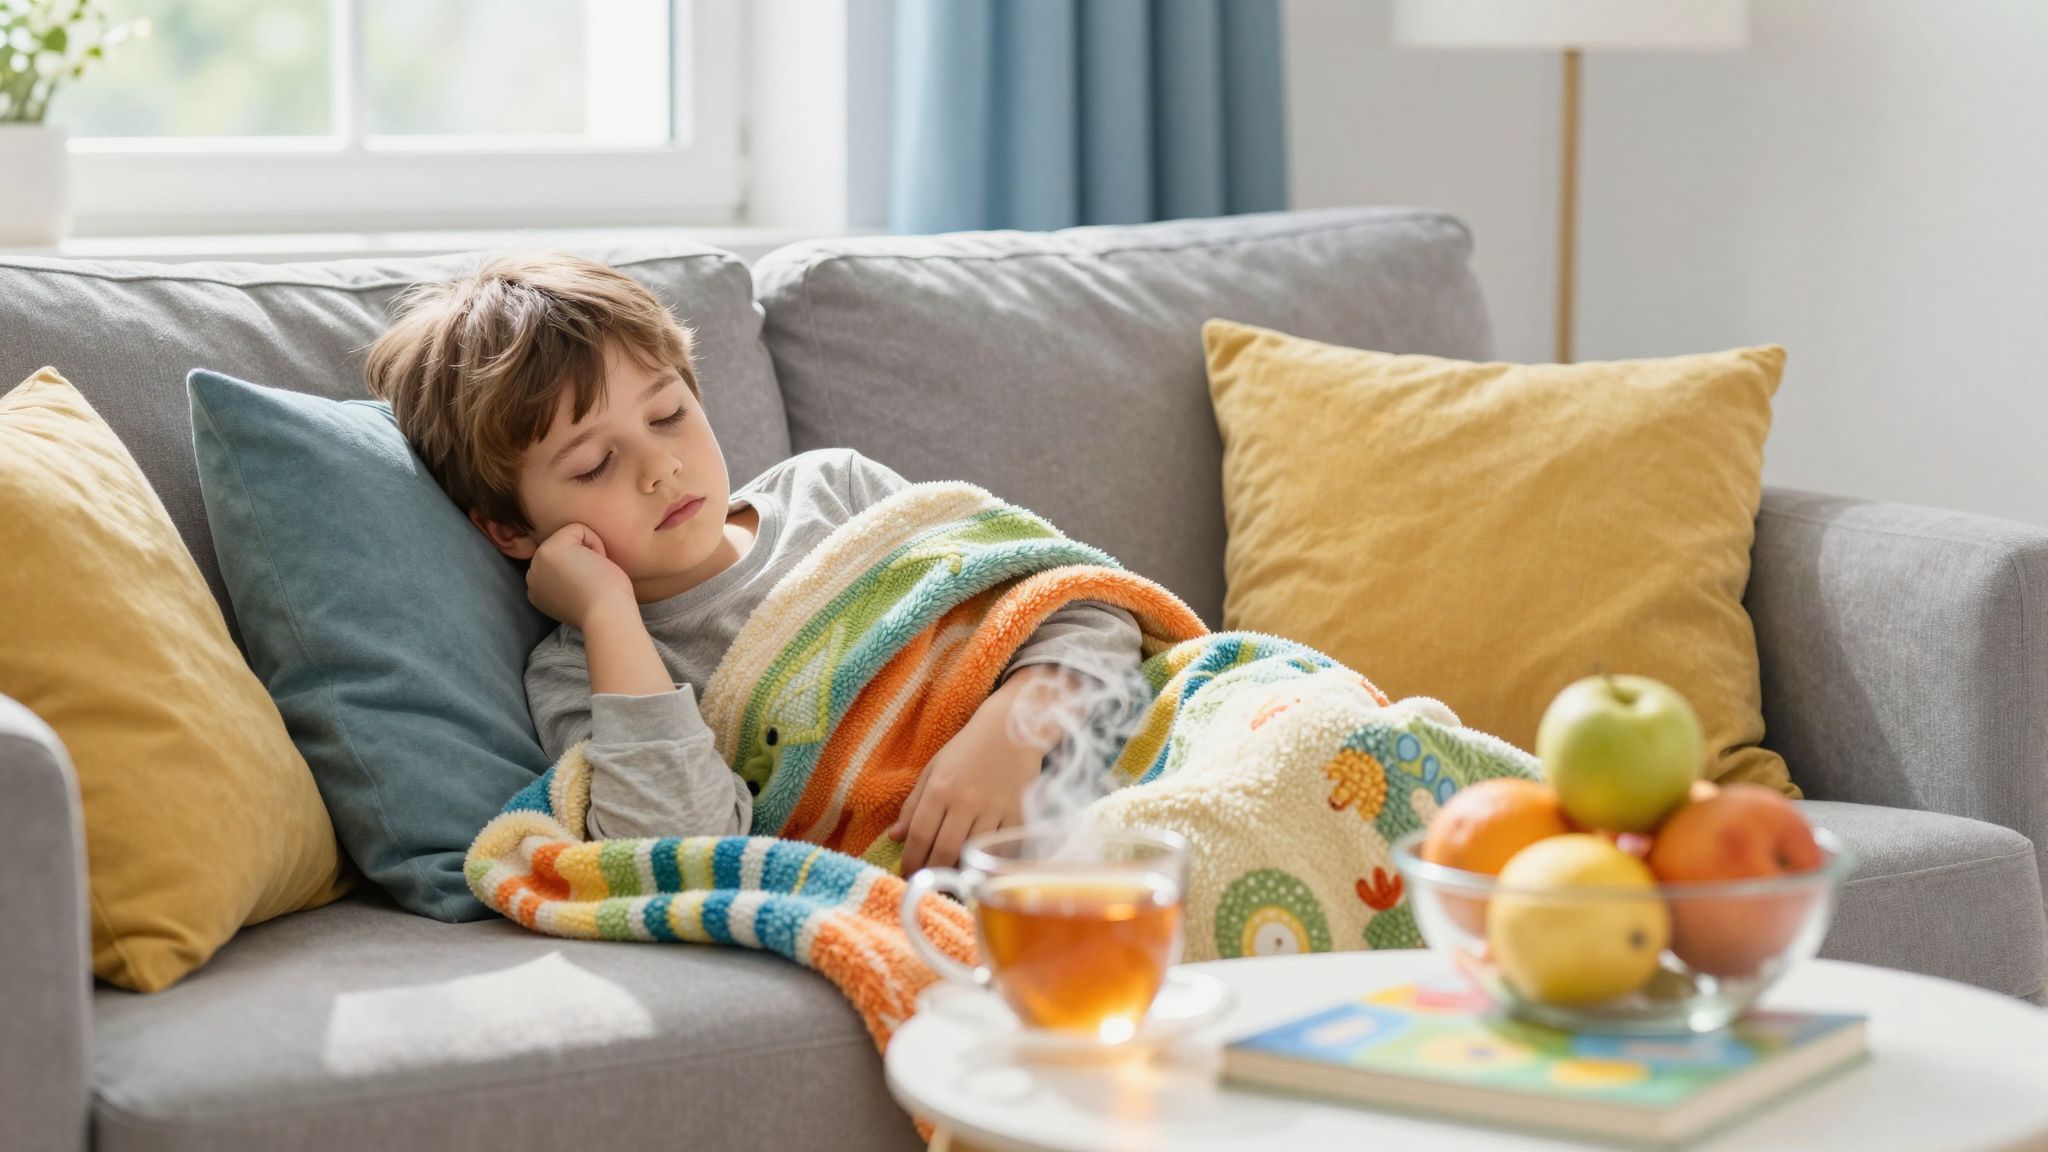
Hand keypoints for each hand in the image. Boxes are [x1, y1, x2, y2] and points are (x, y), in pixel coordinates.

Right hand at [526, 522, 635, 628]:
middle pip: (566, 546)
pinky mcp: (550, 549)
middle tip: (592, 583)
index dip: (584, 570)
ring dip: (590, 552)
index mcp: (538, 590)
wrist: (608, 616)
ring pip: (572, 536)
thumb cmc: (606, 607)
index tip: (588, 591)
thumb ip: (569, 579)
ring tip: (593, 575)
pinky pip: (579, 529)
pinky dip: (595, 544)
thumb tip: (581, 561)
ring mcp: (538, 561)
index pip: (563, 561)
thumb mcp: (579, 593)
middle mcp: (533, 575)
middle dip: (585, 558)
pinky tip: (595, 565)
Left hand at [890, 667, 1066, 873]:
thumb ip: (913, 805)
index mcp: (941, 788)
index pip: (919, 835)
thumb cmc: (968, 749)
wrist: (1012, 728)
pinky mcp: (1019, 814)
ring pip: (972, 854)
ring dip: (958, 872)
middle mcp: (967, 800)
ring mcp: (995, 808)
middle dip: (932, 873)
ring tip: (950, 880)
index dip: (911, 861)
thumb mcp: (934, 770)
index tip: (907, 874)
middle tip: (927, 884)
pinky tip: (979, 868)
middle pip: (944, 850)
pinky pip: (1002, 850)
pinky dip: (989, 863)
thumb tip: (895, 838)